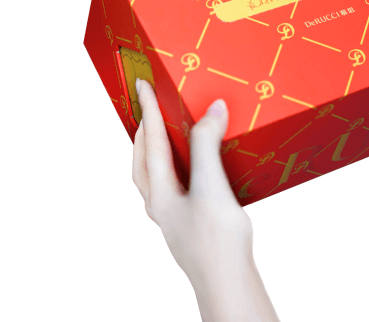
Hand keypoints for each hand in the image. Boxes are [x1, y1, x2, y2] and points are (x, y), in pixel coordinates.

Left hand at [132, 79, 280, 320]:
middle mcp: (160, 204)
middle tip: (145, 109)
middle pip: (141, 162)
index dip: (149, 110)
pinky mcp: (188, 225)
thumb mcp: (212, 186)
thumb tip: (212, 110)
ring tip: (162, 135)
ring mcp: (173, 217)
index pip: (151, 142)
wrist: (227, 283)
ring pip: (154, 177)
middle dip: (141, 133)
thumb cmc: (217, 240)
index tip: (143, 84)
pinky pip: (172, 187)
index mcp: (160, 193)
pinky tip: (191, 172)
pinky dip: (173, 169)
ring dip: (153, 152)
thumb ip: (208, 145)